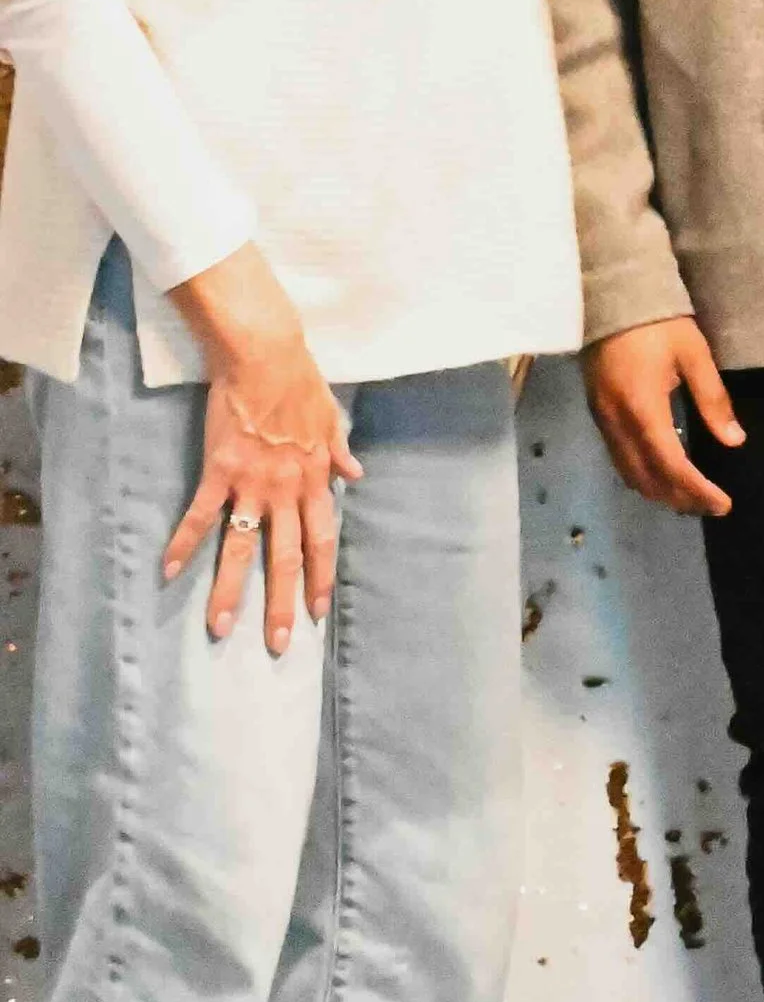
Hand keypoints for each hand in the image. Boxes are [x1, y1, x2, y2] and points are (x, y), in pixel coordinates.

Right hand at [163, 244, 360, 653]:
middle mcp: (286, 490)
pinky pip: (199, 515)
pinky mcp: (219, 471)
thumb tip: (357, 475)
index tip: (316, 612)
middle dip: (281, 603)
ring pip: (242, 548)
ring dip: (229, 591)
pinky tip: (168, 571)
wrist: (265, 357)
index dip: (318, 577)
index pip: (321, 540)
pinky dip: (184, 544)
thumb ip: (340, 452)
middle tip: (276, 644)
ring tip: (219, 628)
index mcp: (315, 479)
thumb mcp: (332, 418)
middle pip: (286, 557)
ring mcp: (252, 484)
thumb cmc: (299, 382)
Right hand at [584, 314, 742, 517]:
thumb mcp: (693, 354)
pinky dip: (642, 475)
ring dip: (659, 492)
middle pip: (646, 478)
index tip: (723, 504)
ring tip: (690, 498)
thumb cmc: (658, 322)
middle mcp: (617, 422)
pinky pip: (618, 458)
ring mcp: (602, 419)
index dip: (697, 490)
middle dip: (679, 499)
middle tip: (711, 507)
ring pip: (628, 473)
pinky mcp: (597, 413)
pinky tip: (662, 474)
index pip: (671, 465)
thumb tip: (734, 441)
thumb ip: (713, 399)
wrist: (610, 295)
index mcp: (643, 408)